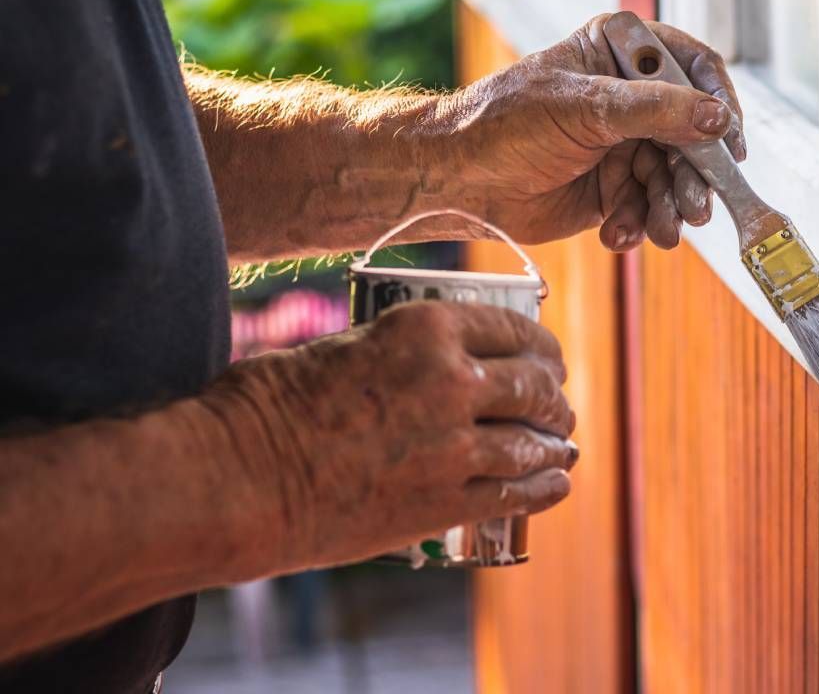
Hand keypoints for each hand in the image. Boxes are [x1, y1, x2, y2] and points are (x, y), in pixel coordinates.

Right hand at [205, 301, 576, 570]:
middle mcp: (453, 382)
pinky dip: (545, 487)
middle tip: (557, 404)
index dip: (542, 347)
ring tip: (561, 445)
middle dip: (553, 396)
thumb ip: (401, 351)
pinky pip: (515, 493)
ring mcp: (454, 447)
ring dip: (554, 443)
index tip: (548, 358)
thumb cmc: (269, 404)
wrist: (240, 480)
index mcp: (427, 330)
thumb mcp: (346, 346)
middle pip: (532, 386)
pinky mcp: (444, 503)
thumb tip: (431, 362)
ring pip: (532, 442)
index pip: (513, 330)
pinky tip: (558, 482)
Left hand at [440, 13, 745, 249]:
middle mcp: (629, 98)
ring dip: (669, 208)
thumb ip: (655, 111)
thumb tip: (717, 118)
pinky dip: (638, 225)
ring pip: (672, 178)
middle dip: (693, 174)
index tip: (729, 142)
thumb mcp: (585, 107)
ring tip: (660, 231)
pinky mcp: (613, 189)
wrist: (459, 181)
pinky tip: (617, 234)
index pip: (693, 68)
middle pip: (691, 133)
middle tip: (696, 207)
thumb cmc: (505, 124)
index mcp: (621, 54)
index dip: (718, 103)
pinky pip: (646, 208)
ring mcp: (623, 144)